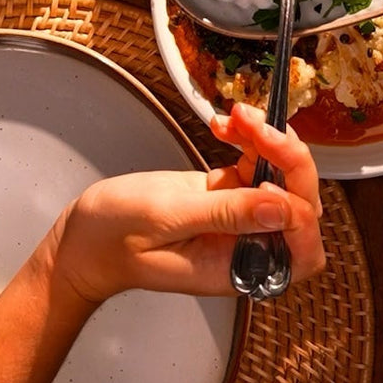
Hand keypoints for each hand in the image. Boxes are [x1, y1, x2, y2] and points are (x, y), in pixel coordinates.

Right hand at [48, 106, 325, 302]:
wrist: (81, 237)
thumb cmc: (111, 238)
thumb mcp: (166, 218)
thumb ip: (225, 214)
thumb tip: (283, 207)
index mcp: (236, 268)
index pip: (300, 251)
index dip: (301, 211)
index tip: (272, 176)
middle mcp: (245, 245)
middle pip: (297, 205)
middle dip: (287, 159)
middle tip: (256, 125)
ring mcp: (237, 218)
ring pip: (281, 177)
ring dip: (268, 140)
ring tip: (237, 114)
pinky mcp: (225, 195)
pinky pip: (255, 163)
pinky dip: (248, 138)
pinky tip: (224, 124)